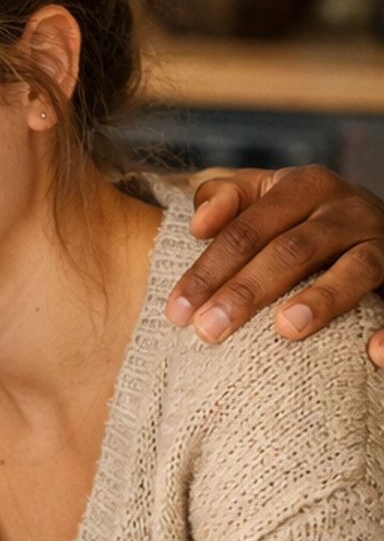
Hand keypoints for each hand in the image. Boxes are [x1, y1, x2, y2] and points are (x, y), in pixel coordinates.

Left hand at [164, 165, 383, 358]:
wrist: (371, 222)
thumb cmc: (299, 217)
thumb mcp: (265, 195)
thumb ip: (227, 198)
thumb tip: (199, 223)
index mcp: (305, 186)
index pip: (248, 229)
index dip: (209, 269)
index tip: (177, 311)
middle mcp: (347, 210)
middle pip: (292, 250)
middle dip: (247, 290)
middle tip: (208, 331)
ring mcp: (381, 243)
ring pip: (354, 269)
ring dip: (321, 299)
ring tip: (285, 328)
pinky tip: (373, 354)